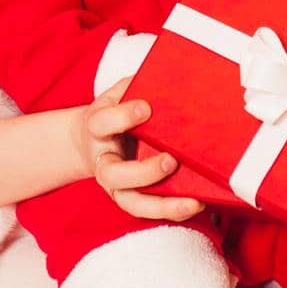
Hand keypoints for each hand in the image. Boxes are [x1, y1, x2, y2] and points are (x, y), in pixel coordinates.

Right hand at [74, 77, 204, 221]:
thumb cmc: (112, 113)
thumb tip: (169, 76)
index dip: (122, 116)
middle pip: (114, 174)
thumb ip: (135, 86)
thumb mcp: (117, 94)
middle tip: (170, 159)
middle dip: (144, 171)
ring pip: (132, 202)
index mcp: (97, 128)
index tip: (146, 108)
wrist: (91, 141)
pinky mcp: (130, 197)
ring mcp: (115, 185)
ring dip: (162, 204)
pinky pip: (148, 210)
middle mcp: (103, 161)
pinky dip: (172, 211)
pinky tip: (196, 204)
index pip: (102, 123)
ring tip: (192, 201)